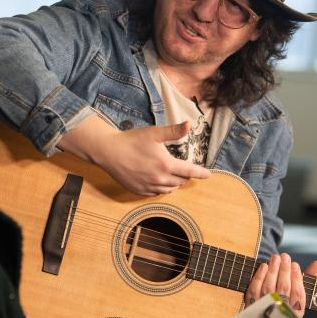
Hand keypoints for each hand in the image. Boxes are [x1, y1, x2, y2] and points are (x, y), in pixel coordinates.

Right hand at [58, 114, 208, 195]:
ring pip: (169, 189)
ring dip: (175, 183)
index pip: (189, 171)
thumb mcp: (154, 133)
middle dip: (185, 176)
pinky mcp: (139, 191)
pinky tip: (159, 181)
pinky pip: (156, 193)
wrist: (108, 152)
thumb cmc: (131, 140)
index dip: (200, 173)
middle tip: (186, 170)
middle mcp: (159, 179)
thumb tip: (189, 124)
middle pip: (180, 181)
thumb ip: (173, 131)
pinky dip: (162, 188)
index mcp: (166, 164)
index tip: (208, 175)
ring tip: (174, 176)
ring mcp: (149, 187)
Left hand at [246, 252, 316, 317]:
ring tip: (275, 257)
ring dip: (273, 271)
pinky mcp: (251, 305)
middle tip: (285, 256)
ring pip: (269, 288)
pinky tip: (264, 266)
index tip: (295, 265)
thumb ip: (309, 276)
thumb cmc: (286, 297)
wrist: (264, 314)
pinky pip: (255, 289)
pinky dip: (259, 277)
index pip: (298, 295)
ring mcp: (265, 309)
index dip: (297, 279)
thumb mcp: (299, 291)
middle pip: (283, 290)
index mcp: (296, 312)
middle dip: (284, 271)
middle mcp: (281, 312)